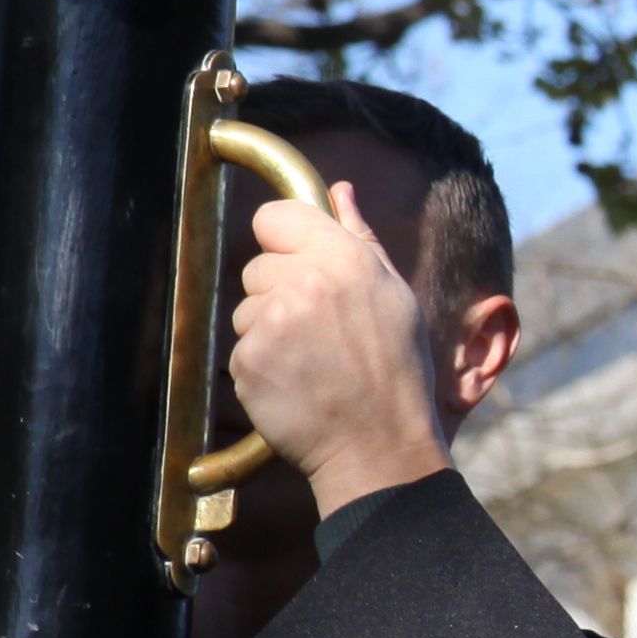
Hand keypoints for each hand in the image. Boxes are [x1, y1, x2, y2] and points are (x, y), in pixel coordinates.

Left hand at [228, 182, 446, 515]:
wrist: (379, 447)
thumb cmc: (395, 373)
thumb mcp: (394, 296)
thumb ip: (360, 238)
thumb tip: (340, 190)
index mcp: (345, 258)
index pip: (274, 217)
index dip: (283, 241)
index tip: (298, 267)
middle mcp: (306, 282)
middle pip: (257, 267)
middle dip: (278, 295)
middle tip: (321, 334)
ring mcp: (273, 322)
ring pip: (245, 309)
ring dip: (269, 333)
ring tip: (312, 363)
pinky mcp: (248, 360)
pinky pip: (241, 349)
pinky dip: (262, 367)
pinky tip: (296, 384)